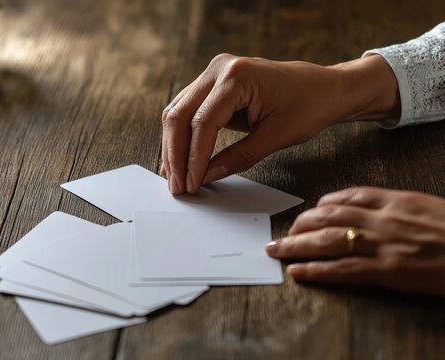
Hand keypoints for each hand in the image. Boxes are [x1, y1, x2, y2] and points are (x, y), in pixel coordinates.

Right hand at [160, 53, 399, 193]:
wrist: (325, 88)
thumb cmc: (309, 106)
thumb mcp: (276, 137)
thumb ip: (238, 158)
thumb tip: (206, 177)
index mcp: (237, 76)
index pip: (202, 122)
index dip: (193, 158)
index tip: (191, 184)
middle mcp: (219, 68)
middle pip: (180, 115)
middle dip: (176, 154)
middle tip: (176, 186)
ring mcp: (213, 73)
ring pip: (177, 112)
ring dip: (174, 146)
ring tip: (174, 177)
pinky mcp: (212, 83)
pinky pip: (187, 110)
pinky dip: (183, 136)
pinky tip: (180, 159)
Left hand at [266, 187, 444, 297]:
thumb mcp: (431, 210)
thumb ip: (403, 210)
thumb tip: (381, 214)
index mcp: (399, 200)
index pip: (348, 195)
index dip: (322, 204)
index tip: (309, 211)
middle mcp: (386, 218)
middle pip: (329, 215)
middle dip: (301, 223)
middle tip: (284, 232)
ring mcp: (385, 244)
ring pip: (328, 240)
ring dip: (296, 245)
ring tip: (277, 249)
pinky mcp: (389, 271)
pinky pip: (343, 269)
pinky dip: (316, 270)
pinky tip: (298, 272)